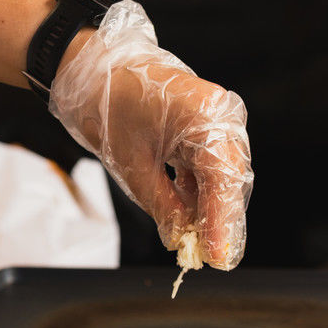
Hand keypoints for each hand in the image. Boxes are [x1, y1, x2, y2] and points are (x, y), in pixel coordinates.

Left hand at [51, 1, 252, 269]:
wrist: (96, 69)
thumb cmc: (109, 106)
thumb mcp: (133, 166)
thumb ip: (164, 206)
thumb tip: (182, 240)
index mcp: (205, 117)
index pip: (223, 180)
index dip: (222, 223)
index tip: (218, 257)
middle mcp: (221, 116)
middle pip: (232, 180)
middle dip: (221, 221)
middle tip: (213, 259)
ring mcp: (219, 119)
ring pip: (225, 177)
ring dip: (212, 210)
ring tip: (200, 243)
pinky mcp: (209, 126)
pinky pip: (213, 166)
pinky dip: (202, 192)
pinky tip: (192, 217)